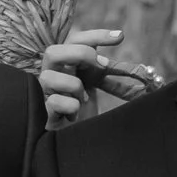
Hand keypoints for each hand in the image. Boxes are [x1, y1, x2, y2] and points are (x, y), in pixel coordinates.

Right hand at [35, 31, 159, 129]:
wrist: (75, 140)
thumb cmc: (86, 112)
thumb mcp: (94, 85)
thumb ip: (101, 69)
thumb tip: (132, 61)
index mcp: (65, 65)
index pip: (73, 40)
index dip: (95, 35)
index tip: (120, 36)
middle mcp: (51, 76)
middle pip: (53, 51)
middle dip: (79, 54)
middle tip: (103, 65)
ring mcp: (44, 94)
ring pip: (49, 77)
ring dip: (73, 86)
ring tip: (83, 99)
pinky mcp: (44, 114)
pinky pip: (54, 102)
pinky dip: (71, 106)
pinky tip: (75, 115)